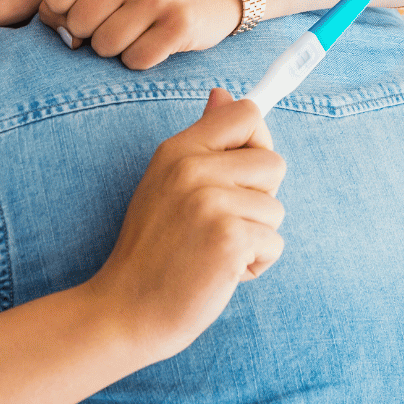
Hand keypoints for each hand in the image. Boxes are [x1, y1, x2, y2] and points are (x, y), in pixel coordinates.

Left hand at [39, 0, 242, 68]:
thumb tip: (58, 32)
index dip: (64, 12)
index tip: (88, 9)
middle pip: (78, 24)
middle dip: (91, 32)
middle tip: (118, 20)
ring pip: (105, 46)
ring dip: (117, 47)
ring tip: (138, 29)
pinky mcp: (182, 23)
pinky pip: (136, 60)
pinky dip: (142, 58)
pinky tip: (156, 40)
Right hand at [82, 89, 285, 362]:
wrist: (126, 309)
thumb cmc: (152, 251)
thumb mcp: (166, 184)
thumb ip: (201, 141)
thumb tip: (223, 94)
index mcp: (177, 150)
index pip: (245, 113)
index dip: (257, 140)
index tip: (248, 170)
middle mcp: (193, 168)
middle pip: (273, 161)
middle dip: (259, 198)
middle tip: (221, 223)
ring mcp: (211, 202)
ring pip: (276, 209)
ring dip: (256, 237)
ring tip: (214, 251)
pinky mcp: (229, 238)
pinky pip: (274, 243)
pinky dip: (255, 265)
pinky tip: (221, 273)